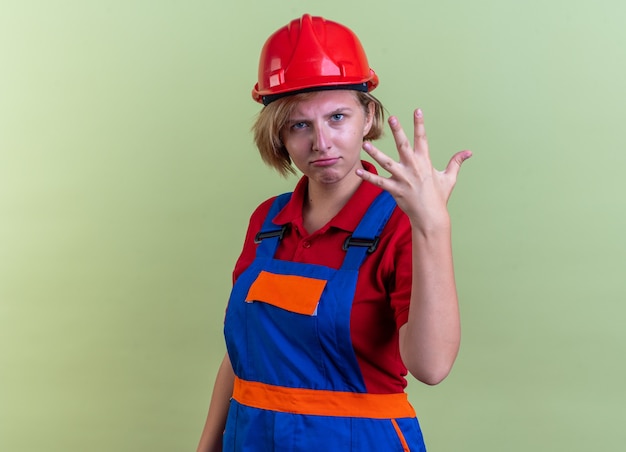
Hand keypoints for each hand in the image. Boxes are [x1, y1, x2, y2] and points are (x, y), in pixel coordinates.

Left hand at [357, 108, 471, 230]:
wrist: (431, 217)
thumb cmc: (439, 197)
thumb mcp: (449, 178)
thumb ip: (456, 162)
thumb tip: (468, 152)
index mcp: (425, 162)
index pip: (423, 139)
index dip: (420, 124)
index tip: (417, 110)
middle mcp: (413, 168)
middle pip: (404, 146)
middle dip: (398, 131)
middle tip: (392, 118)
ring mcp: (403, 179)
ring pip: (386, 163)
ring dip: (375, 154)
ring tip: (365, 144)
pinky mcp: (395, 190)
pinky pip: (379, 182)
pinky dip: (368, 177)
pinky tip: (357, 171)